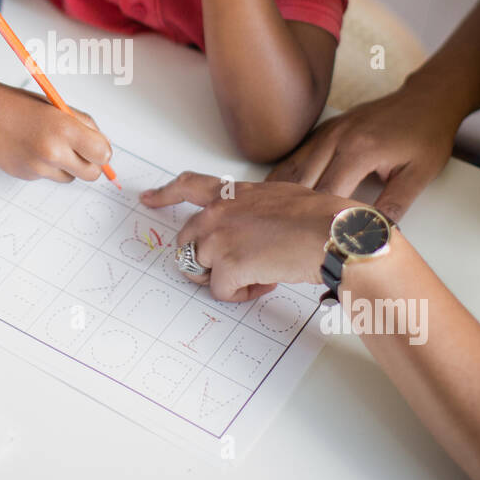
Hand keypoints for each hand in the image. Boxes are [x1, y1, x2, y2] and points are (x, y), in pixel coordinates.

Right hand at [0, 84, 112, 182]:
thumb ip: (82, 125)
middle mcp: (53, 151)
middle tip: (82, 151)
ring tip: (49, 145)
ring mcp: (39, 168)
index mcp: (64, 128)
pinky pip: (49, 176)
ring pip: (70, 177)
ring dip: (67, 166)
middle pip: (92, 174)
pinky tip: (31, 149)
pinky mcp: (27, 177)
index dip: (102, 151)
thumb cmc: (18, 106)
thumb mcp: (56, 107)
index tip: (98, 146)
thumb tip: (103, 146)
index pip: (103, 154)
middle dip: (91, 164)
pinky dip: (46, 167)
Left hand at [140, 172, 357, 301]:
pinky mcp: (227, 266)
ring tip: (261, 273)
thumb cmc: (318, 216)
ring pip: (202, 270)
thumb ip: (253, 210)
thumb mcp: (279, 198)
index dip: (165, 194)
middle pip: (187, 242)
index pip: (188, 185)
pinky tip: (265, 281)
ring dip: (228, 278)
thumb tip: (253, 230)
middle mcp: (218, 212)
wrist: (331, 232)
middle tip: (238, 269)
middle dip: (207, 261)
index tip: (147, 199)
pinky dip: (241, 294)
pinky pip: (220, 291)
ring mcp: (219, 238)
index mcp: (232, 193)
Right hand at [267, 85, 459, 220]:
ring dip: (278, 194)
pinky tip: (274, 193)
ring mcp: (328, 132)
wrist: (426, 100)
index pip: (326, 195)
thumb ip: (394, 205)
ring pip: (292, 168)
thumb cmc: (425, 135)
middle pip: (301, 183)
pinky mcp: (325, 129)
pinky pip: (297, 155)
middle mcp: (336, 139)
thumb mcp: (419, 175)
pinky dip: (283, 176)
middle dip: (289, 212)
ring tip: (265, 220)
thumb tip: (374, 235)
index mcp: (359, 151)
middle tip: (277, 238)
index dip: (315, 222)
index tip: (307, 243)